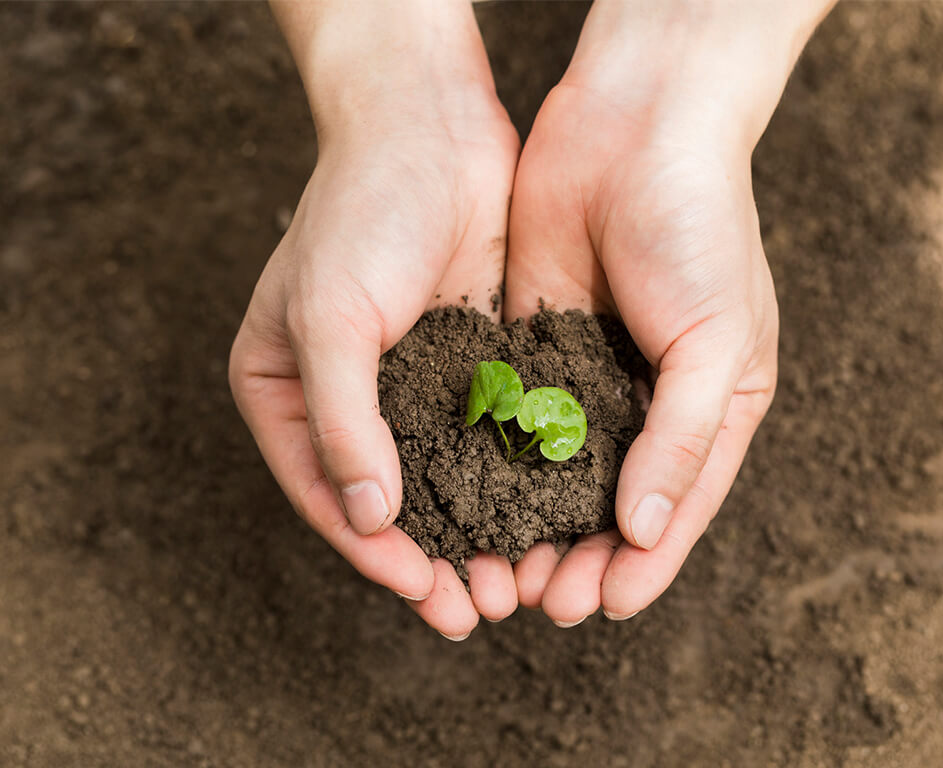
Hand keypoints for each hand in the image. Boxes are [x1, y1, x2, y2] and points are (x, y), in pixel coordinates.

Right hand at [229, 0, 520, 639]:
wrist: (430, 128)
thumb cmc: (360, 212)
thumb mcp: (330, 316)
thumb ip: (341, 420)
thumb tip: (365, 517)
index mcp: (285, 390)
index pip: (327, 492)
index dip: (373, 551)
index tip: (422, 593)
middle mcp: (345, 396)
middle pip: (387, 499)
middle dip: (432, 558)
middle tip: (476, 611)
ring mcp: (409, 382)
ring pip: (443, 478)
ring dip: (476, 530)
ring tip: (513, 584)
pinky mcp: (465, 363)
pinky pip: (484, 437)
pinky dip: (507, 479)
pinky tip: (539, 517)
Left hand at [505, 0, 830, 624]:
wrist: (634, 127)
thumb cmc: (700, 228)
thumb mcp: (717, 342)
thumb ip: (684, 438)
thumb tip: (648, 532)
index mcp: (711, 406)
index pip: (677, 507)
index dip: (642, 563)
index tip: (601, 607)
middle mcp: (648, 401)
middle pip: (610, 503)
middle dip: (578, 555)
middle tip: (538, 602)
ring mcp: (586, 375)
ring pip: (554, 473)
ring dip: (529, 523)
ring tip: (497, 572)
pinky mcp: (532, 345)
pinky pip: (513, 418)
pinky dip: (495, 463)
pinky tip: (467, 499)